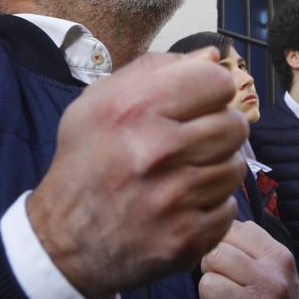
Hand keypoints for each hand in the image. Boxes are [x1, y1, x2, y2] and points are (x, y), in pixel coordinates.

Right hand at [28, 49, 247, 298]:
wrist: (64, 241)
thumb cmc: (86, 163)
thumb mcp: (100, 102)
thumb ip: (155, 70)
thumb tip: (211, 57)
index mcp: (133, 109)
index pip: (217, 82)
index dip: (210, 91)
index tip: (197, 103)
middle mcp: (154, 151)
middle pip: (234, 125)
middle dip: (218, 130)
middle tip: (190, 143)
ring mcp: (172, 198)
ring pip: (235, 167)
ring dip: (214, 170)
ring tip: (181, 177)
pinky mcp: (186, 238)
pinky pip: (229, 208)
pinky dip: (209, 208)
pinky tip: (180, 207)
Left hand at [198, 220, 298, 298]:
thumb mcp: (278, 269)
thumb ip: (253, 243)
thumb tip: (222, 219)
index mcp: (279, 258)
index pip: (231, 231)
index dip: (220, 246)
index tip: (227, 263)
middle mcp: (273, 282)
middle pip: (213, 256)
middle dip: (210, 271)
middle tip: (223, 286)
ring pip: (206, 287)